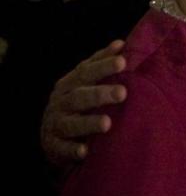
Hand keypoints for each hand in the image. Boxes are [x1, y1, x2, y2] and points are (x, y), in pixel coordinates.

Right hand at [40, 40, 127, 165]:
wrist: (53, 134)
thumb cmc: (78, 102)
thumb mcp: (85, 82)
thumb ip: (100, 63)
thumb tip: (120, 44)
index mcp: (70, 84)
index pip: (86, 72)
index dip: (103, 66)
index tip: (123, 61)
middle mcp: (60, 102)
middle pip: (79, 96)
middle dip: (100, 94)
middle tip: (122, 93)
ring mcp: (55, 124)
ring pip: (71, 123)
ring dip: (89, 123)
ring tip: (107, 123)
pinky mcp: (54, 146)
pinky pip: (62, 149)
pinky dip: (72, 150)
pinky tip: (85, 151)